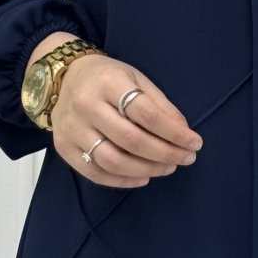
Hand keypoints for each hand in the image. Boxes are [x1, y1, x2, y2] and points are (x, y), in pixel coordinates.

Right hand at [51, 53, 202, 186]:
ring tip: (167, 168)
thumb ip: (160, 105)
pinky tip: (143, 178)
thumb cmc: (107, 78)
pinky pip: (94, 173)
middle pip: (131, 140)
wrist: (65, 77)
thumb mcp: (137, 79)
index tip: (194, 143)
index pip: (147, 114)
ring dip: (146, 170)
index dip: (174, 133)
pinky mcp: (63, 147)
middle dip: (164, 154)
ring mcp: (72, 128)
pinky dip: (122, 181)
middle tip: (185, 159)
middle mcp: (86, 105)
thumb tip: (184, 133)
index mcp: (109, 83)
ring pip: (112, 160)